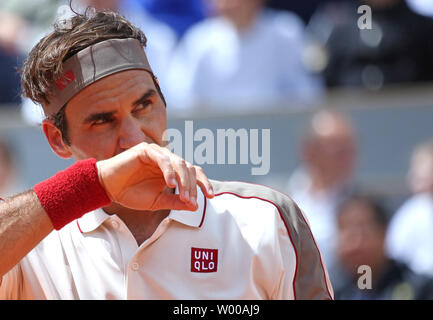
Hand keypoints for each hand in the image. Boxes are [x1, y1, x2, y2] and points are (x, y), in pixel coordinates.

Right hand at [96, 142, 213, 210]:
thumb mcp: (157, 202)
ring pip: (179, 163)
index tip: (210, 197)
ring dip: (184, 181)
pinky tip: (170, 185)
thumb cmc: (130, 193)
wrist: (107, 188)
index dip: (203, 183)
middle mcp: (167, 160)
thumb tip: (195, 206)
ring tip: (183, 196)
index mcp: (172, 171)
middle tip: (191, 201)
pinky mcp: (146, 150)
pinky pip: (163, 159)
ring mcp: (158, 153)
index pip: (194, 173)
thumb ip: (175, 202)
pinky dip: (169, 172)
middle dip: (193, 186)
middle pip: (190, 168)